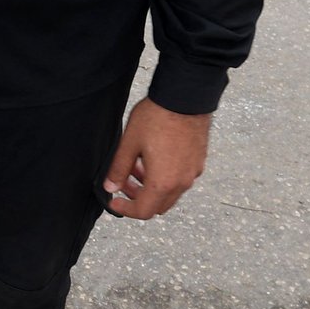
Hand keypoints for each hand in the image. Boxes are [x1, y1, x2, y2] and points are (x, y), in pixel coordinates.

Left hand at [102, 98, 210, 219]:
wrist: (185, 96)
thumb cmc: (158, 116)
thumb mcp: (130, 142)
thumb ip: (119, 168)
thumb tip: (110, 186)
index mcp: (163, 182)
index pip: (143, 211)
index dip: (125, 210)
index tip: (115, 201)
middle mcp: (181, 182)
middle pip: (158, 206)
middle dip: (138, 199)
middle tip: (124, 183)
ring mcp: (193, 171)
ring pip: (170, 193)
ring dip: (152, 187)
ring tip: (138, 167)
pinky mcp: (199, 160)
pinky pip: (181, 179)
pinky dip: (166, 178)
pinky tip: (156, 159)